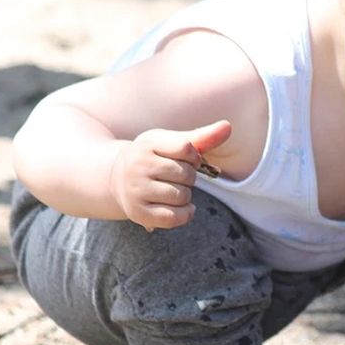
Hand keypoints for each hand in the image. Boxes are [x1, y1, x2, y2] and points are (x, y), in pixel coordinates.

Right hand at [110, 120, 230, 229]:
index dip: (195, 156)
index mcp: (147, 144)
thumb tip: (228, 126)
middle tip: (176, 176)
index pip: (186, 148)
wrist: (116, 178)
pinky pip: (174, 218)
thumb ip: (202, 137)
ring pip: (182, 196)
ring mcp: (136, 191)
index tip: (186, 158)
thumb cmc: (154, 157)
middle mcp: (138, 167)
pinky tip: (181, 206)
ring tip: (173, 189)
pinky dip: (185, 213)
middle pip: (187, 174)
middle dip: (189, 177)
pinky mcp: (138, 213)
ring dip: (186, 195)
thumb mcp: (172, 142)